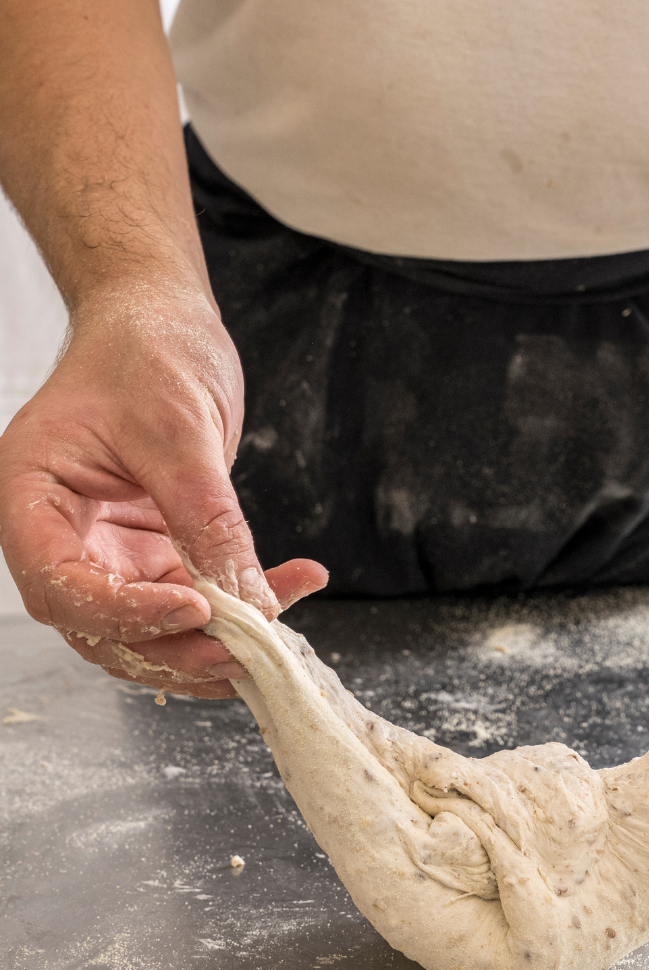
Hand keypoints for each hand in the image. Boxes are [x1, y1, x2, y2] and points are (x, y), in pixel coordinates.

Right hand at [0, 285, 326, 698]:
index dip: (122, 613)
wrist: (161, 322)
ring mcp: (111, 548)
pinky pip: (195, 595)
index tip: (192, 607)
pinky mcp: (156, 550)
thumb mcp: (179, 430)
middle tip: (246, 646)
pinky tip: (294, 583)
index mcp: (32, 497)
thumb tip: (244, 597)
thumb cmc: (146, 352)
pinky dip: (243, 601)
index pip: (59, 584)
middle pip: (104, 625)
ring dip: (216, 637)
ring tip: (280, 624)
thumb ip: (205, 516)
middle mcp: (65, 534)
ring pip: (152, 625)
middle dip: (177, 645)